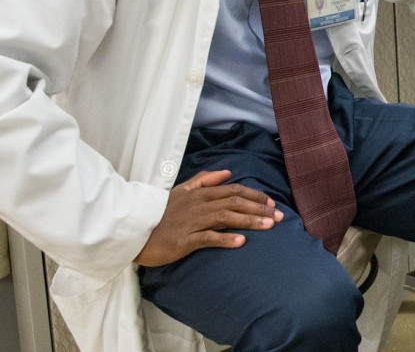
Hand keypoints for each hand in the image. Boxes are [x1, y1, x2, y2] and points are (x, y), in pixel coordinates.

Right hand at [134, 170, 281, 266]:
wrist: (134, 230)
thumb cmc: (160, 212)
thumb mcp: (181, 191)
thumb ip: (204, 180)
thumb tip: (227, 172)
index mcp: (200, 194)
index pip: (233, 191)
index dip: (254, 196)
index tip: (271, 202)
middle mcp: (199, 205)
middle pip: (235, 202)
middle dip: (260, 208)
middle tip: (279, 216)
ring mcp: (192, 222)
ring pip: (226, 218)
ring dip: (250, 221)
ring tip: (269, 226)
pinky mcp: (184, 240)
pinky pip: (208, 238)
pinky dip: (226, 238)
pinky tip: (241, 242)